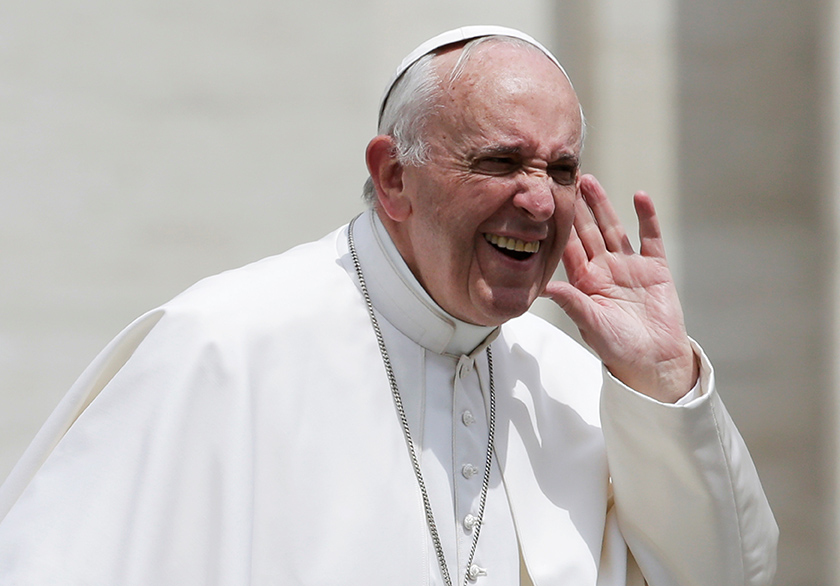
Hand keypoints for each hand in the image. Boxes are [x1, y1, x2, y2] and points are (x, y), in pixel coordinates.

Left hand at [542, 174, 698, 402]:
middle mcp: (605, 269)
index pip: (569, 248)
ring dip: (603, 206)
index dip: (560, 225)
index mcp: (585, 282)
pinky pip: (650, 237)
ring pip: (614, 229)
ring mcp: (630, 266)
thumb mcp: (592, 324)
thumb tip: (546, 287)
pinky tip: (640, 196)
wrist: (654, 362)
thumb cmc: (618, 349)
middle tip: (566, 178)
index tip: (547, 202)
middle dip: (579, 207)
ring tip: (591, 182)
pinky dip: (646, 217)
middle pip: (589, 231)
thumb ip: (572, 302)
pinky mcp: (655, 268)